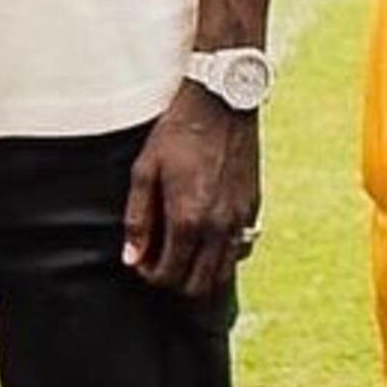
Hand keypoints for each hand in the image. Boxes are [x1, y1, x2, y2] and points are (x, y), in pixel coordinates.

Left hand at [122, 86, 261, 301]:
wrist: (223, 103)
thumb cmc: (178, 134)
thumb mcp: (145, 171)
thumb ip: (137, 219)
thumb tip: (132, 258)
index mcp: (187, 218)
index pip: (169, 274)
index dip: (150, 275)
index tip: (141, 262)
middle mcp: (218, 225)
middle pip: (199, 283)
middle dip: (175, 280)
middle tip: (160, 262)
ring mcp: (240, 216)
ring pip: (224, 271)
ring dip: (202, 272)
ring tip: (184, 255)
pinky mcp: (253, 205)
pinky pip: (242, 247)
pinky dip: (224, 254)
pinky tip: (208, 238)